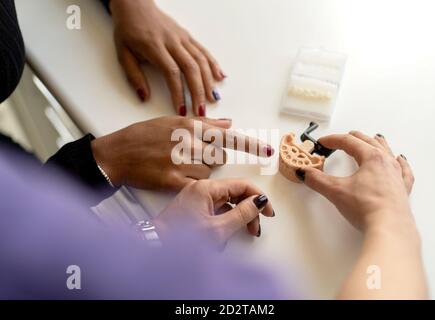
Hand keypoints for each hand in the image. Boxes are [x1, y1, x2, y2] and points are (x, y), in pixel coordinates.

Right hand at [91, 116, 273, 190]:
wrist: (117, 153)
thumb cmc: (142, 135)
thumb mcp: (172, 120)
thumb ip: (204, 123)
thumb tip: (229, 122)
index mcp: (191, 126)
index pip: (228, 136)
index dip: (250, 145)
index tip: (268, 152)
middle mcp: (190, 142)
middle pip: (219, 157)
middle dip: (210, 158)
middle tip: (189, 155)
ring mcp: (182, 162)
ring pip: (208, 173)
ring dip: (198, 171)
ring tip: (177, 164)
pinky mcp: (174, 180)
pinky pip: (196, 185)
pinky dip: (190, 182)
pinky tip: (176, 175)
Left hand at [109, 0, 224, 115]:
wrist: (135, 4)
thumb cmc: (128, 30)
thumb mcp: (122, 54)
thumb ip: (134, 76)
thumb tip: (144, 97)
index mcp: (155, 47)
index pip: (172, 73)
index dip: (178, 93)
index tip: (181, 110)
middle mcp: (172, 42)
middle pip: (191, 68)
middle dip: (198, 92)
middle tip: (201, 111)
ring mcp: (182, 38)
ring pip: (200, 60)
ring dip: (209, 81)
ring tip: (213, 99)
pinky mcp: (187, 36)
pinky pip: (203, 51)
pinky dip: (213, 64)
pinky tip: (220, 76)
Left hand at [154, 179, 274, 245]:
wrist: (156, 246)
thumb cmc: (180, 239)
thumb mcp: (217, 229)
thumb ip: (242, 214)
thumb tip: (259, 202)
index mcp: (206, 188)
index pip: (242, 184)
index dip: (259, 197)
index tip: (268, 211)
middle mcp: (202, 188)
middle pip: (236, 193)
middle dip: (249, 209)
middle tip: (256, 226)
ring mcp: (197, 197)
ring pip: (228, 201)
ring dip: (239, 216)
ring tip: (245, 231)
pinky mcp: (194, 207)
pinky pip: (218, 208)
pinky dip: (227, 218)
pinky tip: (229, 232)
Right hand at [297, 131, 414, 231]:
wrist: (389, 227)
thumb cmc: (367, 207)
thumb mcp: (335, 191)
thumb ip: (317, 180)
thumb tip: (305, 173)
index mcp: (371, 157)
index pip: (349, 142)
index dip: (333, 140)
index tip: (324, 142)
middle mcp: (386, 162)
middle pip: (369, 142)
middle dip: (354, 138)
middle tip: (344, 137)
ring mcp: (396, 175)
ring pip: (387, 152)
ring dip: (377, 144)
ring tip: (373, 138)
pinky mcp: (402, 189)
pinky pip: (404, 170)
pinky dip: (400, 163)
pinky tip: (400, 159)